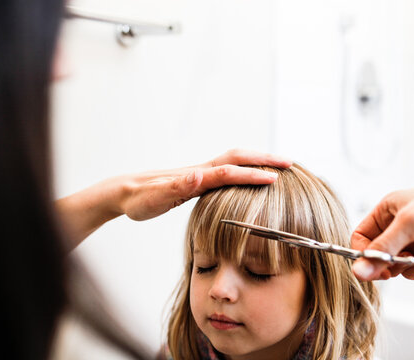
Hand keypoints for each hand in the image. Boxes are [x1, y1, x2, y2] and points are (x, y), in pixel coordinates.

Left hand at [57, 149, 291, 248]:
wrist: (124, 192)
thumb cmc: (139, 198)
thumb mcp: (155, 196)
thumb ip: (177, 186)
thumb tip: (199, 176)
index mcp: (195, 176)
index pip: (230, 172)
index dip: (253, 175)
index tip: (275, 178)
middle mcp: (201, 171)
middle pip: (238, 158)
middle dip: (264, 158)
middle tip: (289, 163)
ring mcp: (201, 174)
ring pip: (235, 161)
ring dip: (258, 160)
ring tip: (279, 166)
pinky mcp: (199, 180)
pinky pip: (229, 170)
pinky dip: (246, 168)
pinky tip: (253, 177)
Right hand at [350, 182, 413, 280]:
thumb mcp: (408, 224)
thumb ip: (382, 250)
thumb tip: (358, 272)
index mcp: (386, 210)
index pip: (361, 236)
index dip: (363, 252)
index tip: (372, 266)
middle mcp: (396, 224)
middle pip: (375, 252)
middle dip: (383, 262)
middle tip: (393, 269)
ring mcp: (412, 239)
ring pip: (391, 263)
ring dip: (399, 267)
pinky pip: (408, 269)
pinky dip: (413, 270)